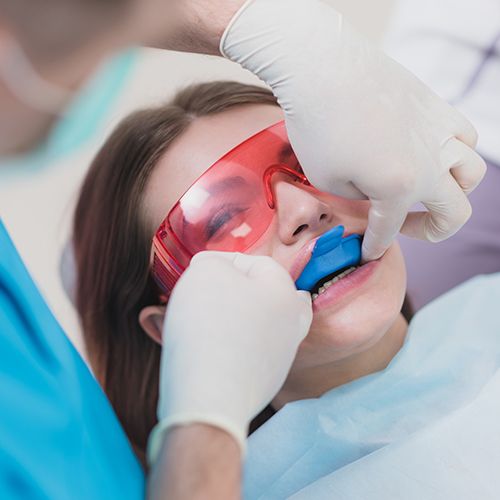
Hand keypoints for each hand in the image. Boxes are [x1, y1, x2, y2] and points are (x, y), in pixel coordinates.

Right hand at [148, 251, 311, 461]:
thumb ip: (212, 262)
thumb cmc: (210, 326)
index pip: (255, 263)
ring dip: (231, 319)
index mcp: (284, 291)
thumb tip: (212, 271)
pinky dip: (228, 346)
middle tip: (209, 293)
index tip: (196, 269)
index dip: (222, 261)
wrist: (210, 398)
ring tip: (199, 319)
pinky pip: (246, 354)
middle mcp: (291, 324)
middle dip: (236, 291)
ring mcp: (280, 357)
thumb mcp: (206, 272)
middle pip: (266, 296)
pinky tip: (205, 347)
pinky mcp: (264, 383)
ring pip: (258, 326)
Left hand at [221, 0, 486, 260]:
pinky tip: (433, 153)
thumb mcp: (327, 180)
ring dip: (454, 193)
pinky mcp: (436, 106)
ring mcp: (439, 132)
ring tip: (427, 191)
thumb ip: (358, 198)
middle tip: (406, 228)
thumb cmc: (317, 126)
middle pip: (455, 213)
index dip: (375, 246)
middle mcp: (430, 163)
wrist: (321, 67)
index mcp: (399, 187)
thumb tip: (373, 194)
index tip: (366, 254)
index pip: (390, 229)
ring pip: (472, 174)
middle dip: (431, 232)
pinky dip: (456, 153)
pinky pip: (465, 136)